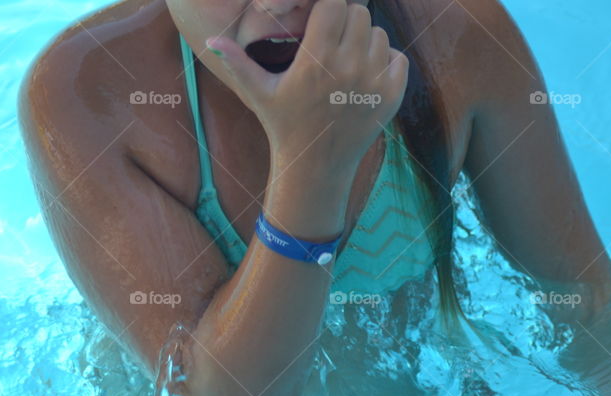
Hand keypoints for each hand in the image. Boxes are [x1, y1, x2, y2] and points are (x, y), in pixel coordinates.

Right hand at [204, 0, 408, 166]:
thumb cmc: (284, 124)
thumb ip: (238, 63)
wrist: (316, 165)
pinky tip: (365, 75)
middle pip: (360, 13)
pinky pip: (399, 57)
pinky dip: (386, 61)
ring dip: (366, 41)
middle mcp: (349, 67)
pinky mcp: (392, 96)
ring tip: (347, 60)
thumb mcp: (259, 92)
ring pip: (380, 34)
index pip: (334, 3)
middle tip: (333, 40)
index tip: (320, 19)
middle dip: (346, 20)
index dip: (327, 7)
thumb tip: (211, 41)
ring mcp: (374, 82)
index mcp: (316, 60)